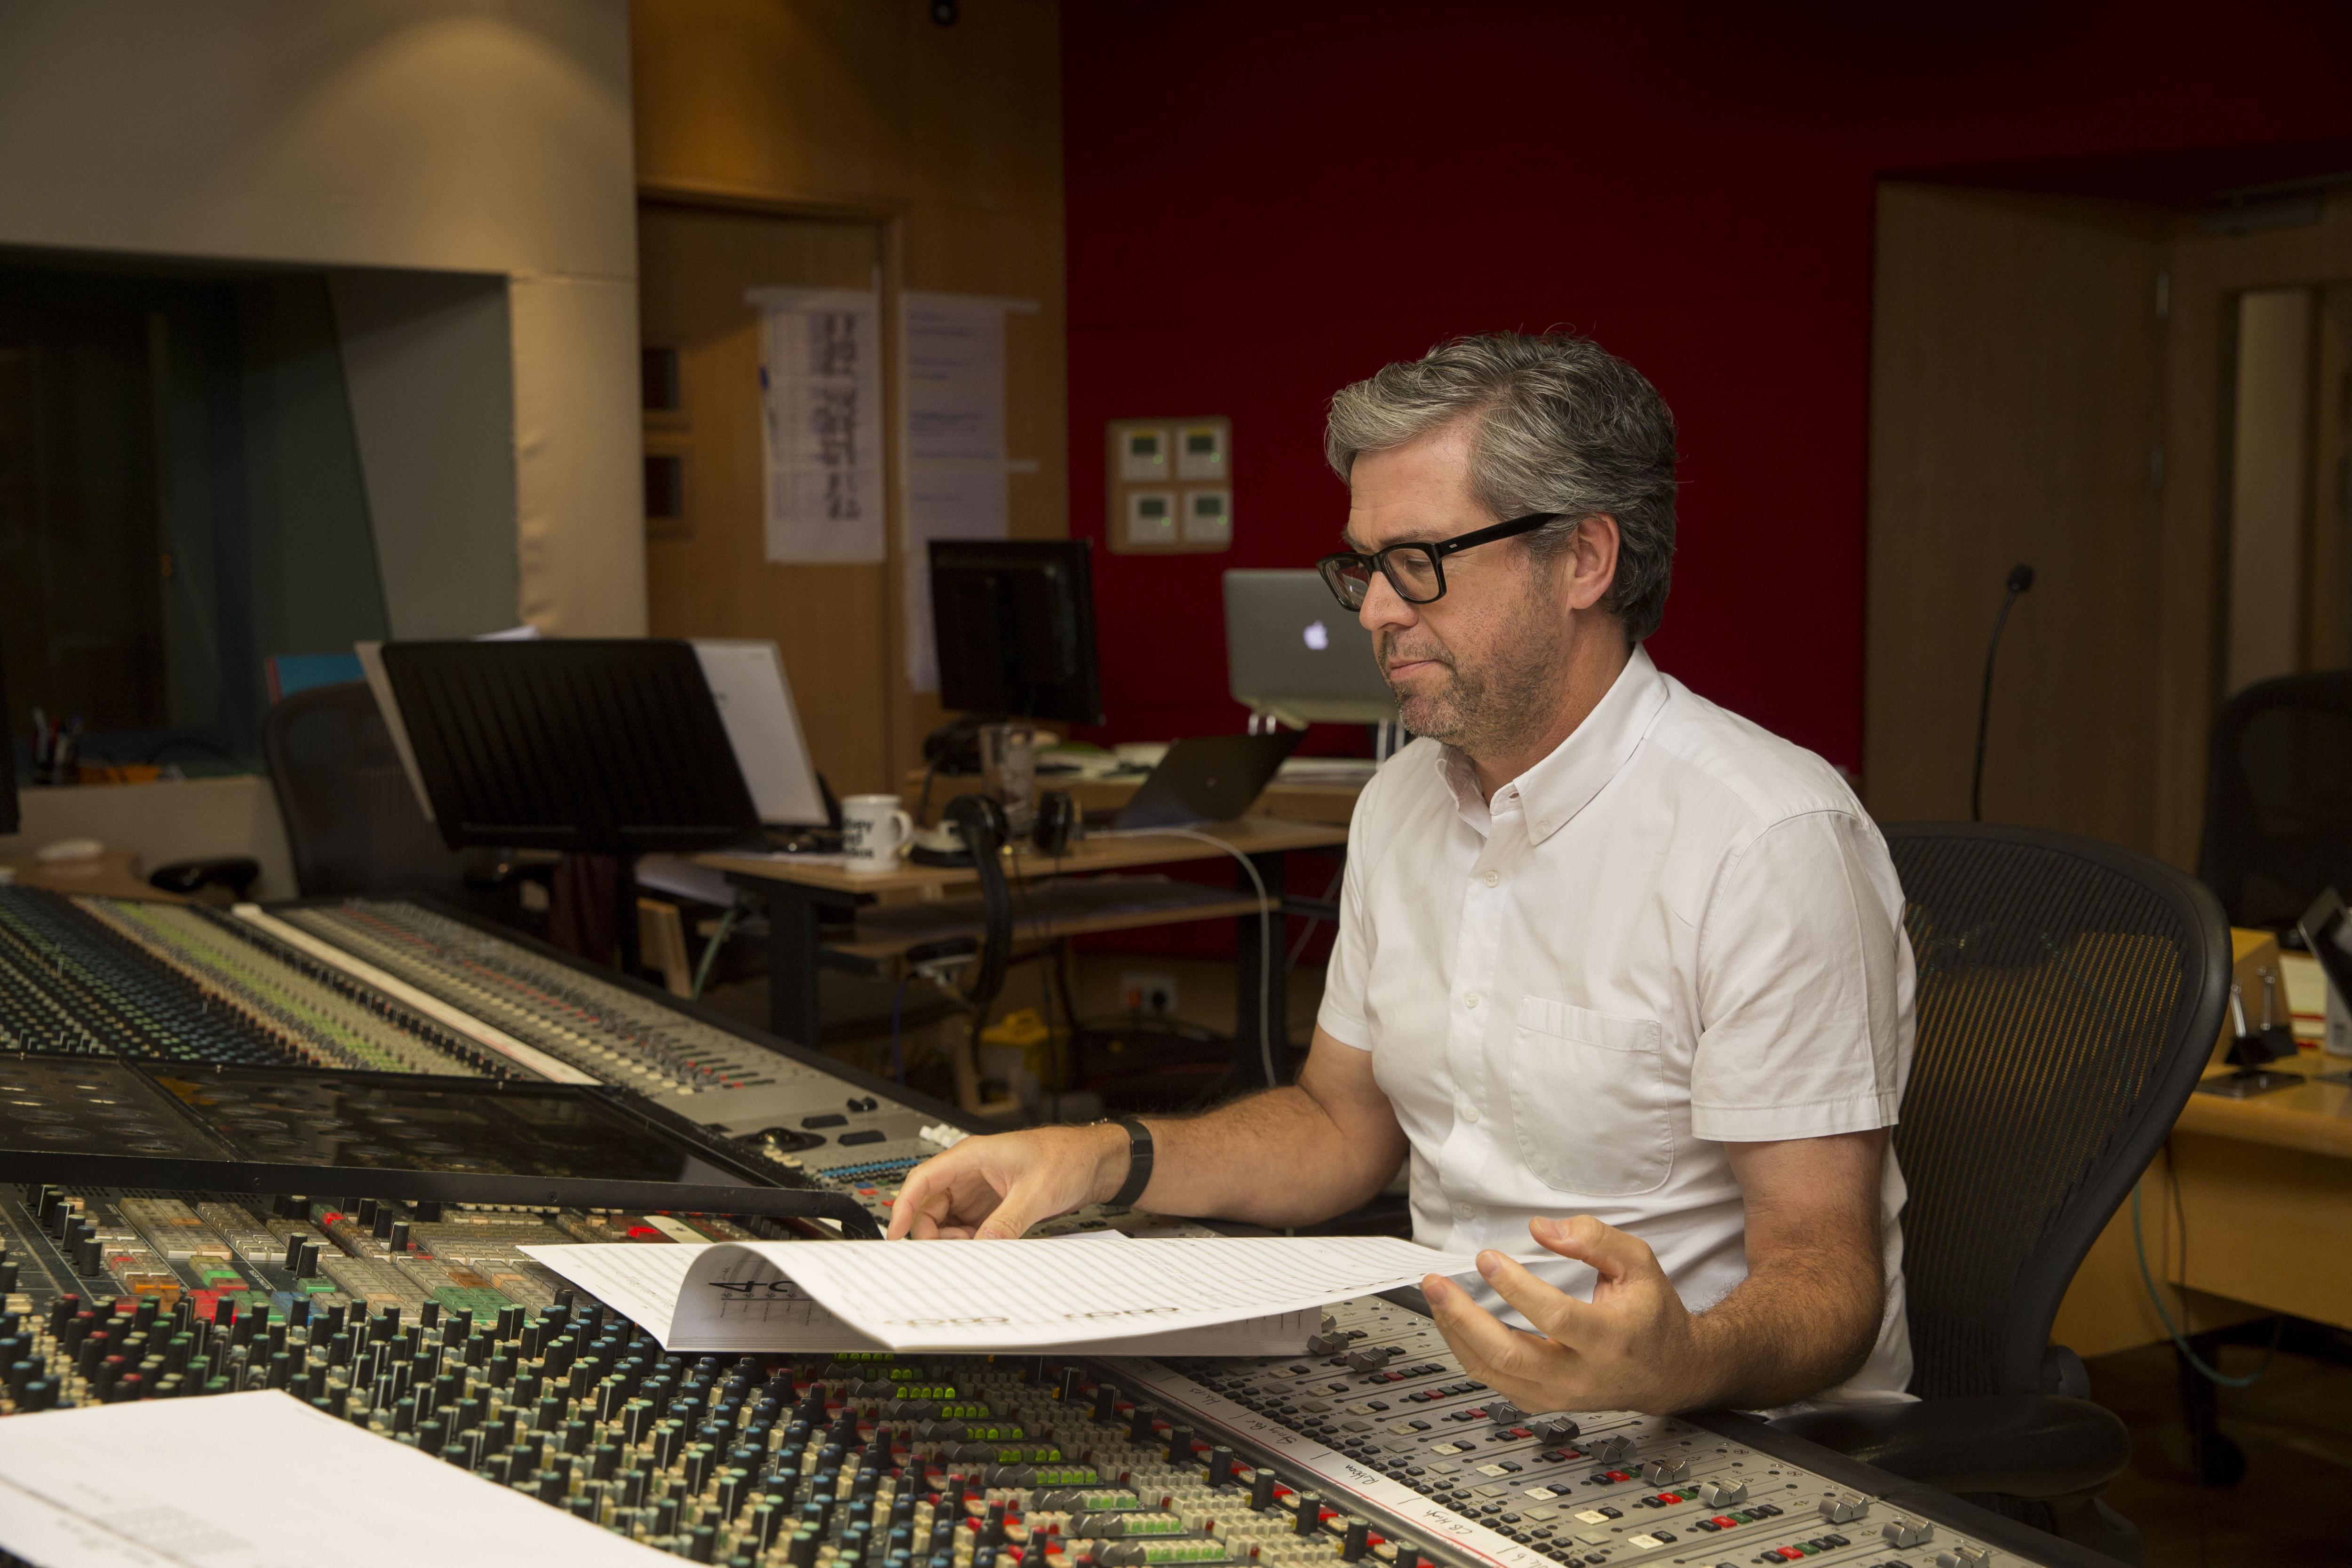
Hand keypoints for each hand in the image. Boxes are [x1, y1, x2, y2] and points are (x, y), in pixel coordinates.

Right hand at [885, 1123, 1129, 1239]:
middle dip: (933, 1232)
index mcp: (972, 1156)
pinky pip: (967, 1227)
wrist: (1094, 1162)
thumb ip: (1008, 1220)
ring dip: (953, 1239)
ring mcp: (979, 1190)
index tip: (896, 1233)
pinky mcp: (991, 1206)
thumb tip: (983, 1245)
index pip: (923, 1178)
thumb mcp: (1037, 1192)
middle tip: (949, 1253)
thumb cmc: (1067, 1158)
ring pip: (946, 1219)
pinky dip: (970, 1241)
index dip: (904, 1206)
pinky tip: (984, 1249)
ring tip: (974, 1251)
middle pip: (930, 1205)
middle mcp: (970, 1173)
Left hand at [1421, 1215, 1708, 1414]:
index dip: (1516, 1287)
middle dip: (1464, 1318)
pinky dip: (1466, 1351)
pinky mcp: (1543, 1401)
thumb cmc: (1651, 1314)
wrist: (1667, 1372)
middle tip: (1435, 1284)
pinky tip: (1453, 1322)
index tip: (1487, 1258)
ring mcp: (1559, 1395)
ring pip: (1493, 1372)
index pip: (1555, 1316)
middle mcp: (1581, 1374)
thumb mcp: (1638, 1263)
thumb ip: (1594, 1238)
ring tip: (1435, 1296)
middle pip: (1510, 1354)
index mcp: (1610, 1338)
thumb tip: (1541, 1229)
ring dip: (1455, 1333)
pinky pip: (1494, 1381)